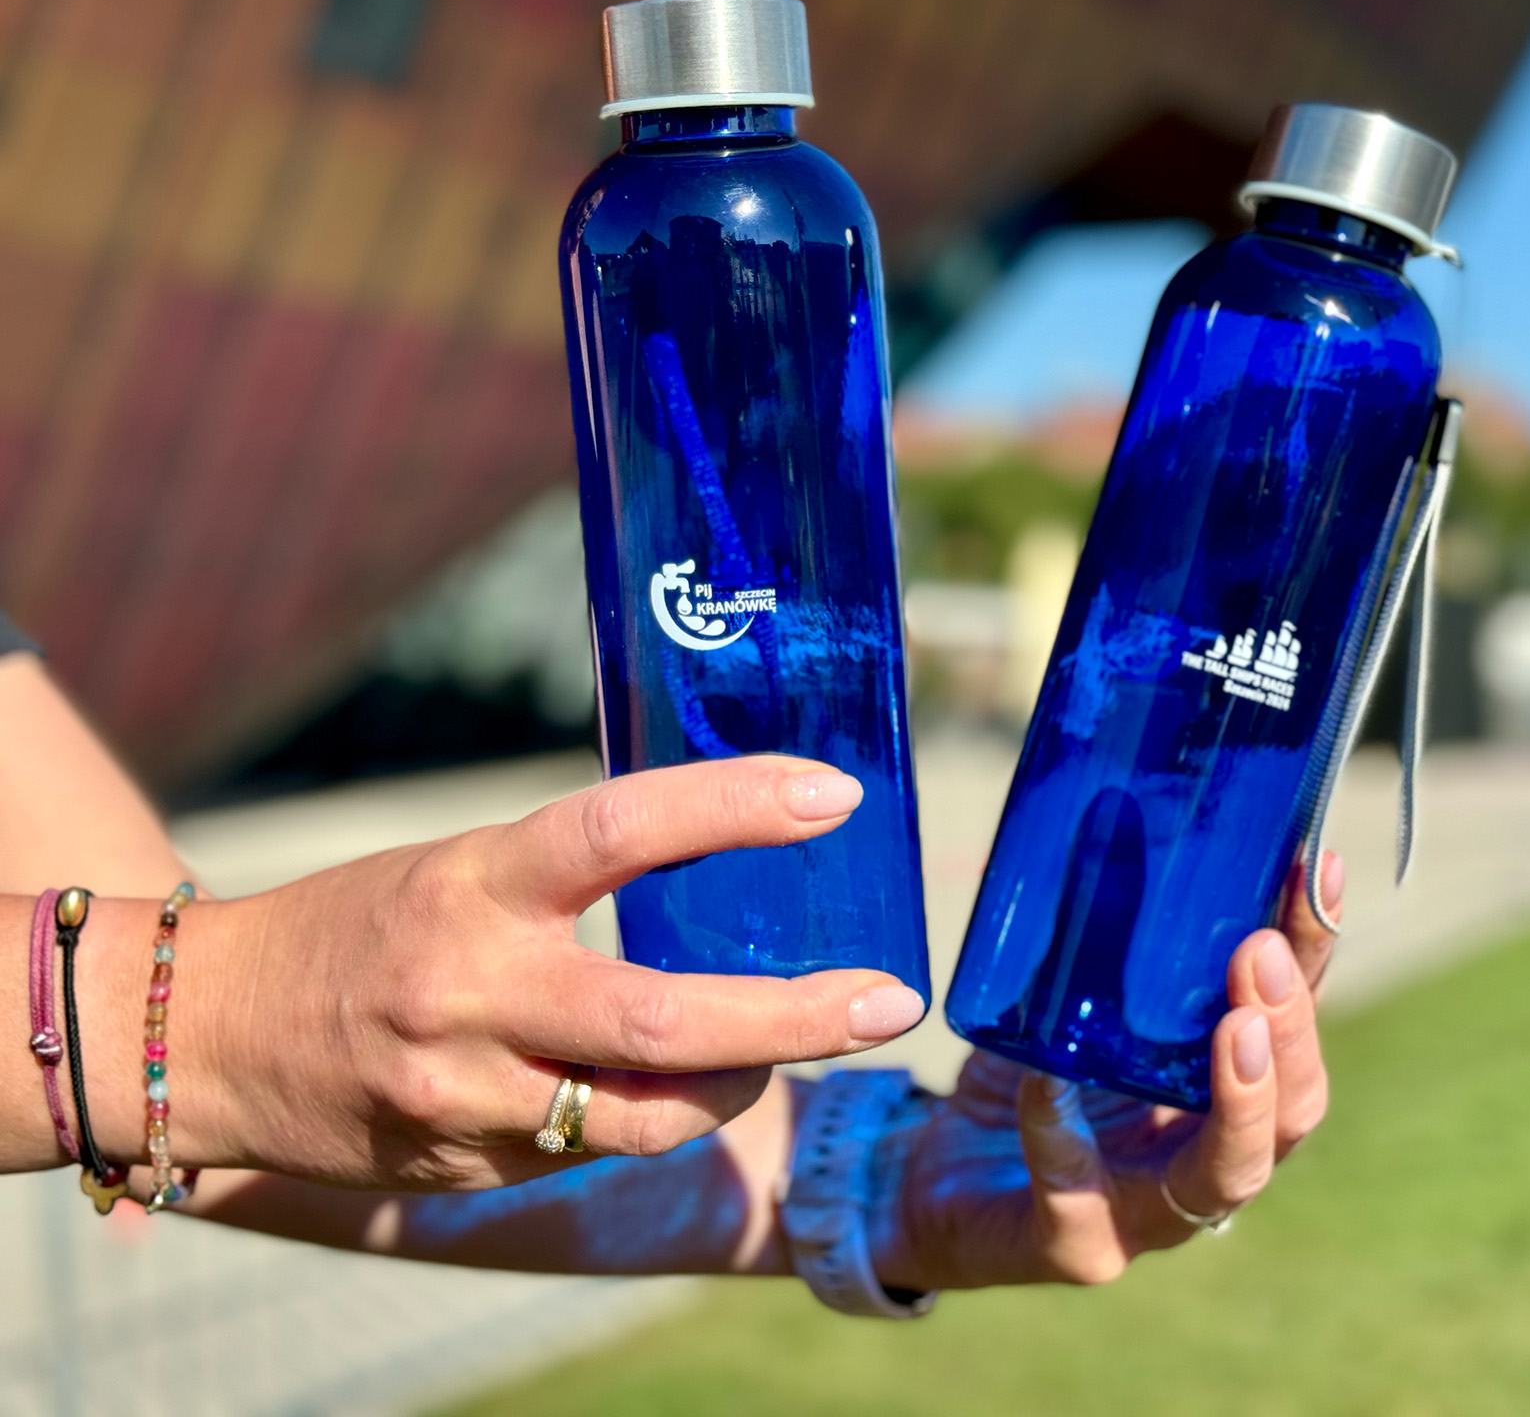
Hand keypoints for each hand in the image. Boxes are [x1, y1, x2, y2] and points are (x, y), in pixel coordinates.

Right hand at [172, 757, 922, 1190]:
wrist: (205, 1036)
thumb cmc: (359, 928)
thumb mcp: (461, 871)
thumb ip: (572, 886)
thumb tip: (721, 871)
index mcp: (473, 885)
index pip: (617, 827)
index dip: (734, 807)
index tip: (834, 796)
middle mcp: (471, 993)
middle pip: (663, 1019)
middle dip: (797, 1017)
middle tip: (889, 1001)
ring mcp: (467, 1096)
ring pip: (648, 1116)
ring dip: (743, 1082)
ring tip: (795, 1043)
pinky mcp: (467, 1168)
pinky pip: (596, 1152)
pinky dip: (654, 1114)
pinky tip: (676, 1082)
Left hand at [869, 853, 1339, 1289]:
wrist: (931, 1173)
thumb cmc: (1024, 1072)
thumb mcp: (1073, 993)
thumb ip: (1110, 931)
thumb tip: (1123, 798)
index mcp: (1222, 1087)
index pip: (1293, 1020)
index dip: (1316, 952)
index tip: (1314, 868)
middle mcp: (1207, 1155)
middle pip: (1295, 1109)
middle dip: (1291, 1030)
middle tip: (1261, 951)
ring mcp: (1149, 1215)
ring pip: (1230, 1174)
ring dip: (1242, 1100)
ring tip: (1233, 1025)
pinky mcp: (1076, 1247)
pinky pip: (1079, 1201)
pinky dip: (1065, 1139)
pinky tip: (1050, 1087)